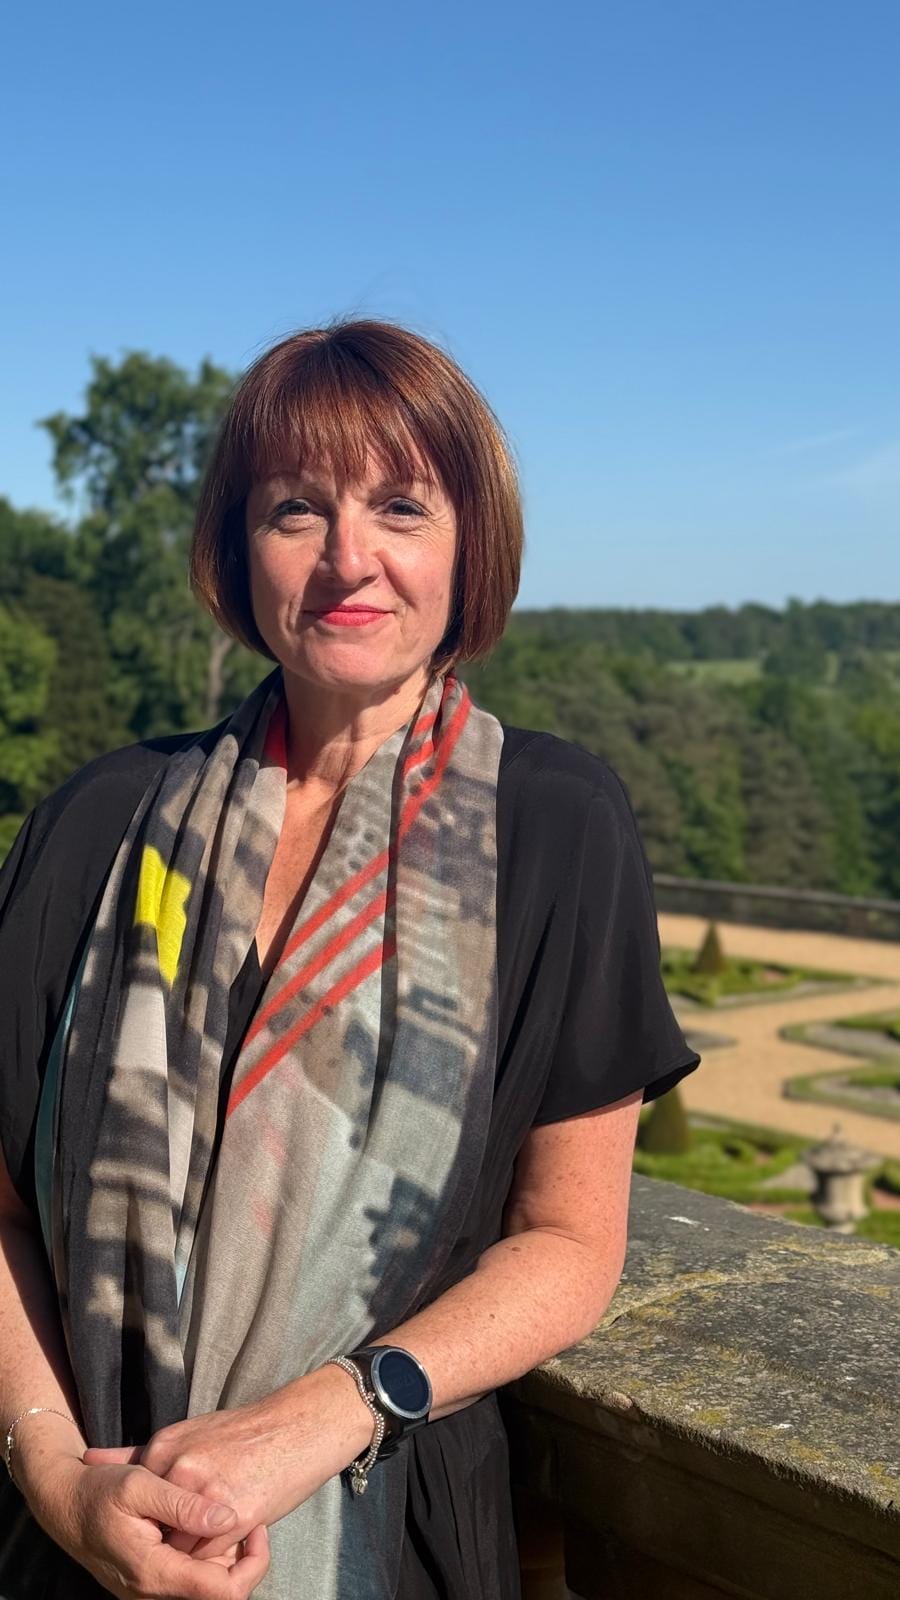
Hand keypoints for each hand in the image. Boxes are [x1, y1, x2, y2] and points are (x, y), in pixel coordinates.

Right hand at [17, 1416, 268, 1598]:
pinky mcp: (151, 1580)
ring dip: (221, 1551)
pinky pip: (190, 1574)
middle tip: (240, 1512)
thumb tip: (230, 1518)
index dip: (252, 1563)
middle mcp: (153, 1591)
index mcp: (154, 1572)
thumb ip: (185, 1504)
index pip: (223, 1592)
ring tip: (216, 1510)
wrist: (62, 1503)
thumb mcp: (140, 1484)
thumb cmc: (98, 1490)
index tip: (257, 1525)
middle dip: (238, 1554)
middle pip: (219, 1589)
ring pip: (206, 1582)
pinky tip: (200, 1517)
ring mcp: (151, 1589)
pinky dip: (203, 1550)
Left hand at [83, 1365, 373, 1560]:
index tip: (160, 1530)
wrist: (299, 1426)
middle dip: (169, 1543)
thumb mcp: (188, 1432)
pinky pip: (210, 1556)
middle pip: (156, 1529)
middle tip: (185, 1543)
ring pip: (180, 1549)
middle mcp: (181, 1470)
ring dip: (192, 1555)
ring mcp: (207, 1494)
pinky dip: (217, 1558)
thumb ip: (138, 1451)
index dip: (150, 1523)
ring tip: (209, 1545)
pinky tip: (232, 1541)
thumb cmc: (247, 1431)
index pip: (139, 1502)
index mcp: (165, 1448)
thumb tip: (90, 1457)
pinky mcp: (235, 1516)